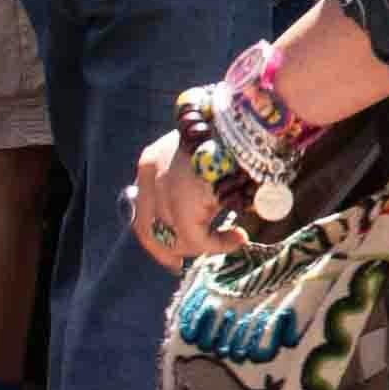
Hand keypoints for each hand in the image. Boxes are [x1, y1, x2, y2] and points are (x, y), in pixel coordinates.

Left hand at [128, 120, 228, 269]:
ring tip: (231, 240)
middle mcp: (151, 176)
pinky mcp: (184, 206)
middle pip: (149, 230)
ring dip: (202, 246)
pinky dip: (220, 245)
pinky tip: (238, 238)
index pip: (140, 210)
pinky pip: (199, 240)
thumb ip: (188, 181)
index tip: (168, 255)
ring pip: (175, 238)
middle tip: (179, 266)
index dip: (152, 238)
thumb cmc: (234, 137)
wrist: (248, 123)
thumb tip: (194, 216)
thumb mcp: (200, 157)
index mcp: (150, 162)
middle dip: (166, 251)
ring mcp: (165, 191)